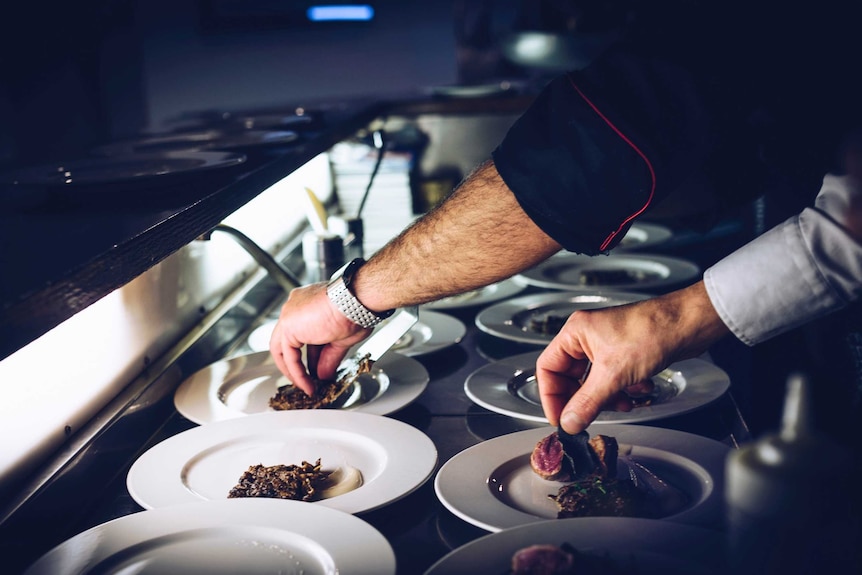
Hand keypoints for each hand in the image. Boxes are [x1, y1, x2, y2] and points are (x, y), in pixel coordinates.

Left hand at [269, 282, 371, 394]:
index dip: (311, 355)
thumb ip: (329, 357)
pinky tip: (307, 384)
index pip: (304, 334)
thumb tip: (324, 374)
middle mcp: (295, 307)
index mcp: (309, 304)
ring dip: (295, 371)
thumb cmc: (356, 309)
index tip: (316, 369)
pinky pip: (289, 356)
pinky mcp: (288, 327)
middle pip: (289, 341)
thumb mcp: (342, 339)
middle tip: (306, 380)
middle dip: (297, 364)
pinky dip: (297, 373)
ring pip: (284, 349)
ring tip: (307, 386)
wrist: (355, 301)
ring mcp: (289, 315)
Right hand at [535, 281, 728, 433]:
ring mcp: (607, 345)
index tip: (560, 419)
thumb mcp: (613, 374)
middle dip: (584, 399)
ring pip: (594, 382)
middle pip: (571, 378)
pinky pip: (613, 380)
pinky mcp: (625, 354)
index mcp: (575, 333)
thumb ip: (587, 402)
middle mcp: (587, 337)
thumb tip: (569, 423)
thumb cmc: (652, 331)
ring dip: (607, 398)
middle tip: (589, 418)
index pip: (547, 368)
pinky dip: (623, 390)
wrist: (689, 324)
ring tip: (622, 403)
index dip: (551, 396)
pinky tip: (639, 391)